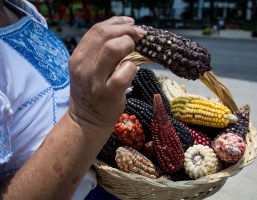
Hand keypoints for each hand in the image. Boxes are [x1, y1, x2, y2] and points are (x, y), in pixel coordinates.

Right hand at [68, 16, 144, 130]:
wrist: (86, 121)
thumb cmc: (92, 92)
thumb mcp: (88, 69)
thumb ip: (99, 51)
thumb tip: (126, 31)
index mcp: (78, 57)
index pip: (96, 30)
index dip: (117, 23)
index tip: (131, 23)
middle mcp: (83, 66)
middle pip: (104, 34)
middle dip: (126, 30)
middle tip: (139, 35)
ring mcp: (95, 80)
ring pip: (113, 48)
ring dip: (128, 45)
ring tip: (134, 51)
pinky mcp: (109, 93)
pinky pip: (125, 71)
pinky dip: (132, 67)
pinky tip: (131, 71)